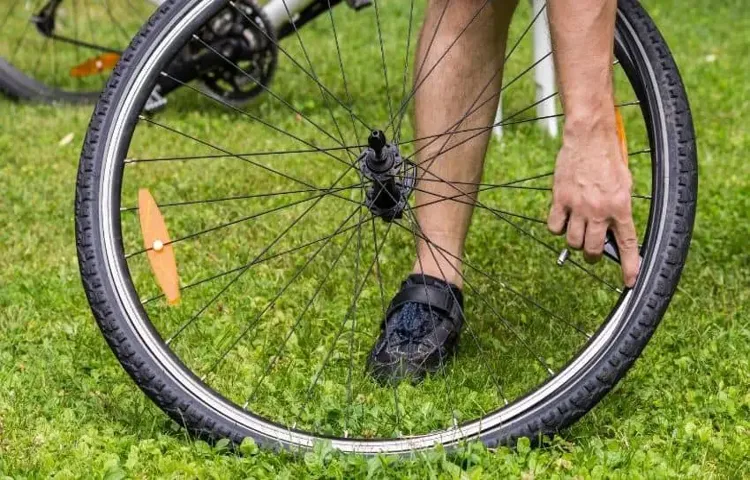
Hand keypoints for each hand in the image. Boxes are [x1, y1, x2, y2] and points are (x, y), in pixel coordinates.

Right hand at [547, 117, 639, 286]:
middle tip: (594, 251)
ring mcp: (577, 206)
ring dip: (576, 243)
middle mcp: (599, 210)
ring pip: (573, 241)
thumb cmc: (609, 158)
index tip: (629, 281)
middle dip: (594, 255)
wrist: (589, 138)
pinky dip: (558, 228)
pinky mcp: (560, 199)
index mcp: (621, 206)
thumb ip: (620, 208)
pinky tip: (563, 221)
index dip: (629, 266)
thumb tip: (613, 230)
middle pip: (593, 249)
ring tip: (578, 235)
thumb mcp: (625, 184)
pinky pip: (555, 226)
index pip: (627, 244)